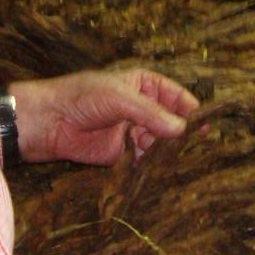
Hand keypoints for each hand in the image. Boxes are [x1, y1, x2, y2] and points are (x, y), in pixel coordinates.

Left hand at [10, 69, 199, 165]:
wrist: (49, 122)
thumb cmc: (82, 98)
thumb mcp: (120, 98)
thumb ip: (151, 114)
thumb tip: (182, 129)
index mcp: (144, 85)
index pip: (177, 96)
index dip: (192, 109)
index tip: (206, 124)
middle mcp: (143, 108)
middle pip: (173, 121)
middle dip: (182, 133)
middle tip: (196, 146)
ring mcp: (134, 131)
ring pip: (161, 142)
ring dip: (167, 151)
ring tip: (173, 158)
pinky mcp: (123, 153)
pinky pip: (145, 159)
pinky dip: (153, 165)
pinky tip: (159, 169)